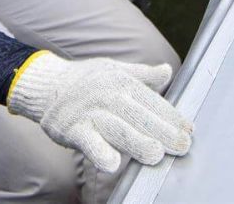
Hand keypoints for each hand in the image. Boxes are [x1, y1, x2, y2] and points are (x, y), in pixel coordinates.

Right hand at [7, 51, 192, 172]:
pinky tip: (112, 163)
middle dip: (163, 131)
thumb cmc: (84, 80)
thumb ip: (142, 75)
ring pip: (117, 129)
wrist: (45, 85)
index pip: (152, 101)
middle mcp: (108, 96)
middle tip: (182, 146)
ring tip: (155, 154)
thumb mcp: (114, 70)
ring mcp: (90, 113)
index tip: (188, 130)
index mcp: (121, 82)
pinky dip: (99, 152)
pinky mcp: (73, 129)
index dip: (171, 116)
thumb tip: (167, 71)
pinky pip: (88, 142)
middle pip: (139, 116)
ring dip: (137, 142)